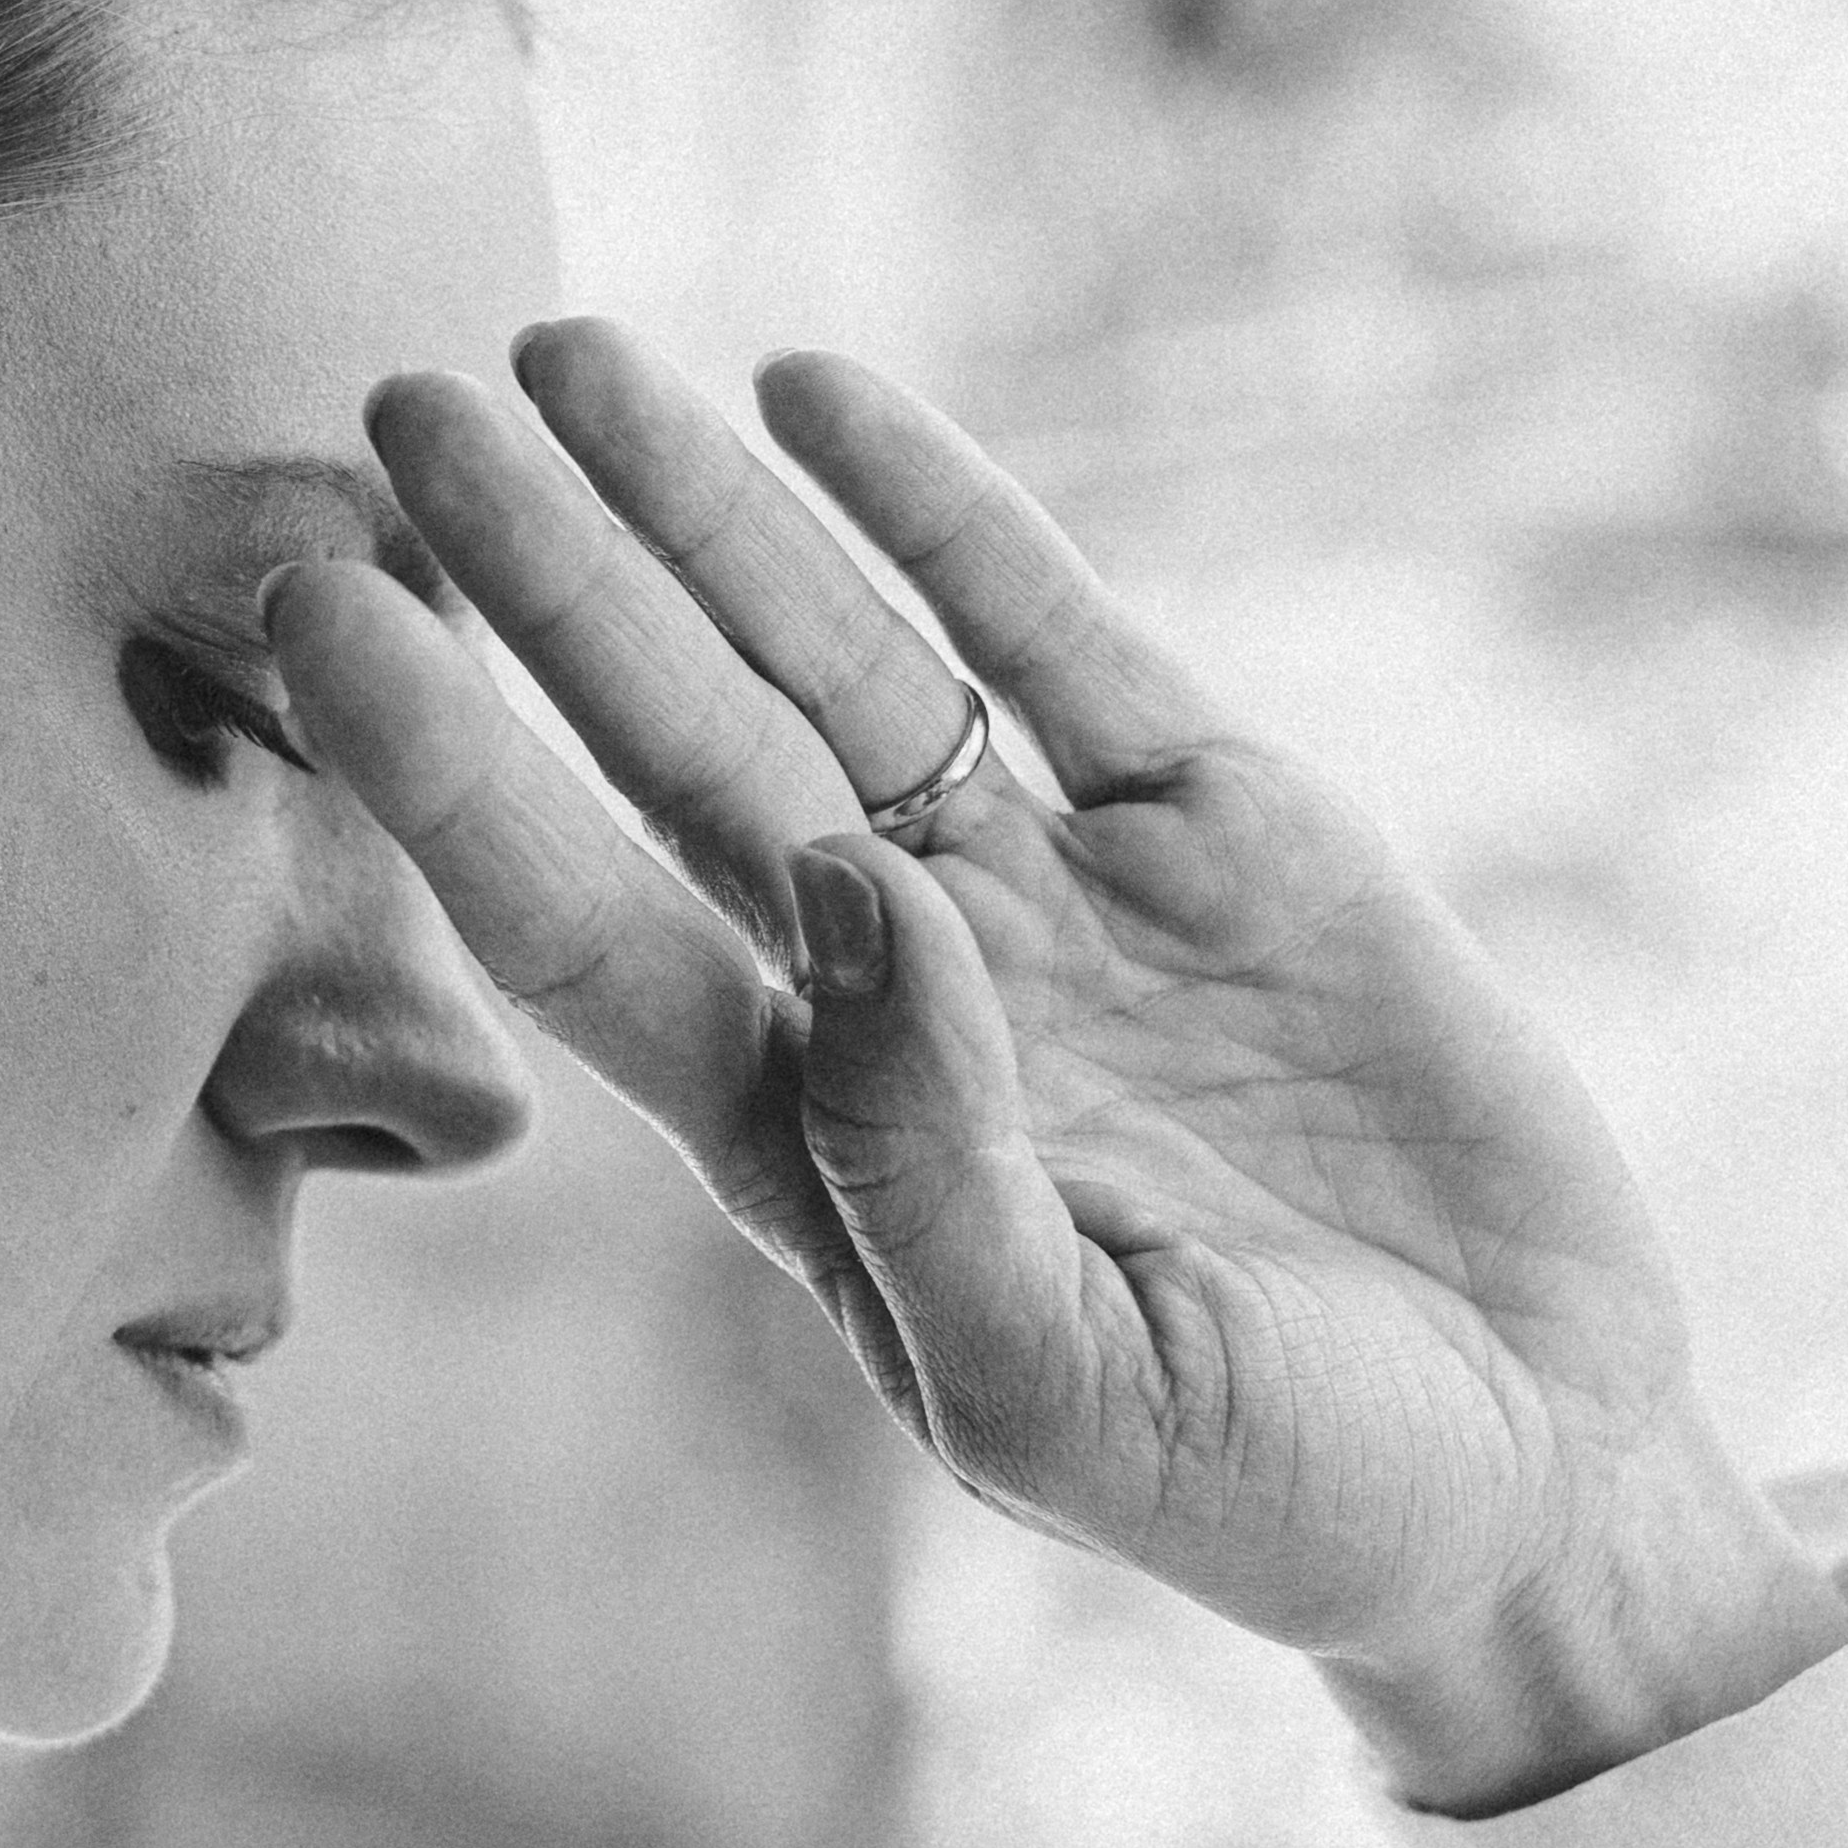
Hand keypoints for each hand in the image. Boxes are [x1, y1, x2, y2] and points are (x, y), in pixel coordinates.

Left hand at [268, 325, 1847, 1811]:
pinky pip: (1050, 637)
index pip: (576, 928)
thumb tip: (840, 889)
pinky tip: (815, 393)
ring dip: (700, 512)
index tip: (317, 613)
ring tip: (560, 356)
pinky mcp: (1220, 828)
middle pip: (672, 750)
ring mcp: (1051, 896)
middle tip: (401, 408)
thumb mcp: (1064, 1395)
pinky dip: (935, 510)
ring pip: (834, 663)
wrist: (1530, 1481)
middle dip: (544, 580)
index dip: (448, 774)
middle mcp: (892, 992)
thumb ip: (919, 1165)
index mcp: (808, 1145)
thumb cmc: (1270, 1492)